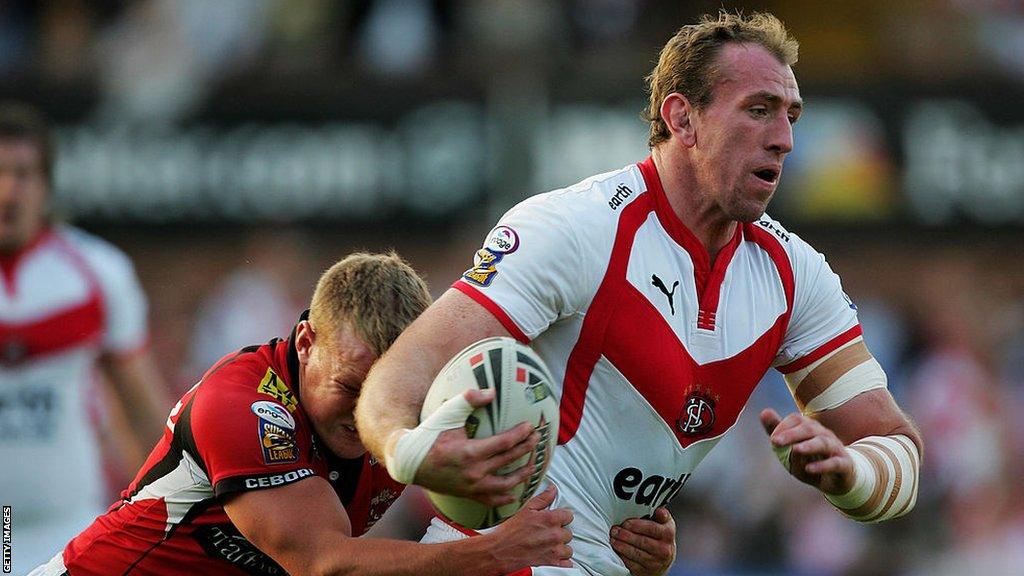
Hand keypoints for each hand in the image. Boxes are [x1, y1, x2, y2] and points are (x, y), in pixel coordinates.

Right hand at [415, 389, 539, 505]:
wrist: (409, 461)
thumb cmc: (429, 436)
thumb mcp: (447, 414)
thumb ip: (468, 400)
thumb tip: (491, 391)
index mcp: (471, 452)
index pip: (505, 443)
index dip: (521, 435)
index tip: (531, 427)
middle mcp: (474, 472)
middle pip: (509, 461)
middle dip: (526, 449)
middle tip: (537, 439)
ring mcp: (472, 487)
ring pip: (505, 485)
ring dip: (522, 475)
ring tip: (532, 465)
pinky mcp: (467, 495)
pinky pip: (491, 500)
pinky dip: (505, 498)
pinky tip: (514, 493)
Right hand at [488, 485, 573, 570]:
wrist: (499, 551)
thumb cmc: (509, 532)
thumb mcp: (525, 509)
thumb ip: (543, 498)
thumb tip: (553, 489)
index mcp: (550, 519)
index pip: (569, 516)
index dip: (561, 517)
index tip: (555, 520)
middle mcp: (555, 535)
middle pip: (568, 533)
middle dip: (559, 533)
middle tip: (547, 533)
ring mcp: (554, 551)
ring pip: (568, 549)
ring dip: (560, 547)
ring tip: (549, 545)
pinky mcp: (552, 564)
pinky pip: (567, 563)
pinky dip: (561, 561)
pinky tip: (552, 556)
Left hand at [610, 507, 675, 575]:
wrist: (664, 560)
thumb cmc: (660, 536)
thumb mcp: (664, 523)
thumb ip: (661, 514)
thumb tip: (659, 510)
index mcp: (668, 534)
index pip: (652, 528)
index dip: (636, 525)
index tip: (625, 523)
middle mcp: (664, 550)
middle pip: (642, 541)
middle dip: (626, 535)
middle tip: (614, 530)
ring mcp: (656, 563)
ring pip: (636, 554)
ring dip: (622, 546)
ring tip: (613, 539)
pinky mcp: (646, 572)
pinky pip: (632, 565)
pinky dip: (622, 557)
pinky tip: (616, 550)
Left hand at [760, 408, 854, 494]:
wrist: (838, 480)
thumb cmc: (810, 461)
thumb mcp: (790, 449)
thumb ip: (778, 432)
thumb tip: (764, 412)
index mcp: (809, 428)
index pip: (796, 419)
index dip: (782, 426)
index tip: (772, 439)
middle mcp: (823, 434)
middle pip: (808, 429)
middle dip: (791, 434)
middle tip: (775, 442)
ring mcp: (835, 448)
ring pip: (823, 443)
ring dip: (809, 446)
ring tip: (796, 450)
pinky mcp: (844, 465)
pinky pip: (835, 463)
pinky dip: (822, 465)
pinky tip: (810, 469)